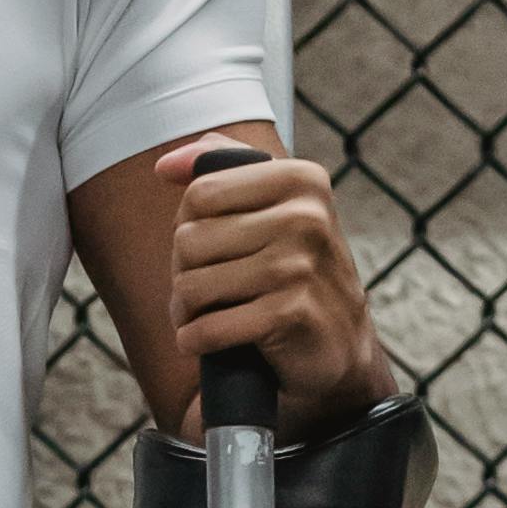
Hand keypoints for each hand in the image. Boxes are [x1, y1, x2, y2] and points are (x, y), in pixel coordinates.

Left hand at [169, 140, 388, 430]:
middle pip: (189, 239)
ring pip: (191, 285)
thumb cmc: (294, 269)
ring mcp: (300, 267)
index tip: (206, 248)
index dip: (188, 226)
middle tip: (203, 290)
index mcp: (300, 180)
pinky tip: (203, 341)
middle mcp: (306, 217)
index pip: (200, 194)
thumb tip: (165, 165)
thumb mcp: (275, 205)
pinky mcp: (290, 315)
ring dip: (184, 310)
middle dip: (183, 272)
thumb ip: (223, 168)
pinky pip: (208, 328)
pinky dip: (195, 340)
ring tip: (201, 315)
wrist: (341, 342)